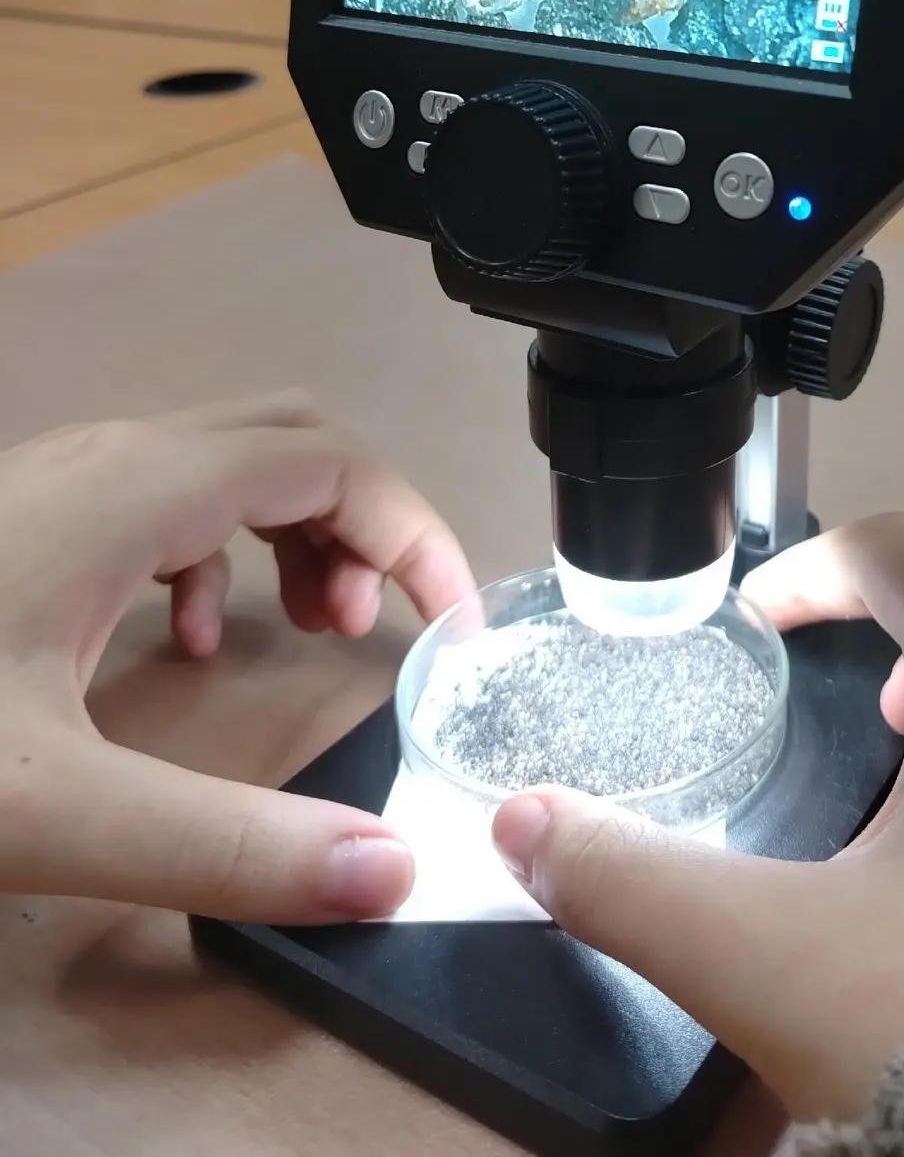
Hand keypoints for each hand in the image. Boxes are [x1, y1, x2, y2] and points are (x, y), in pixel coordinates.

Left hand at [0, 393, 474, 924]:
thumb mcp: (52, 808)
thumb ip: (223, 847)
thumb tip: (388, 877)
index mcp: (138, 492)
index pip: (334, 462)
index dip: (418, 534)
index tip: (450, 633)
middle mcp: (109, 458)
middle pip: (291, 436)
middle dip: (362, 523)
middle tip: (373, 632)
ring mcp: (59, 477)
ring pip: (226, 458)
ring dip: (295, 531)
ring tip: (306, 632)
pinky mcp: (23, 514)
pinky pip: (162, 493)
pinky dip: (217, 548)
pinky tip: (182, 639)